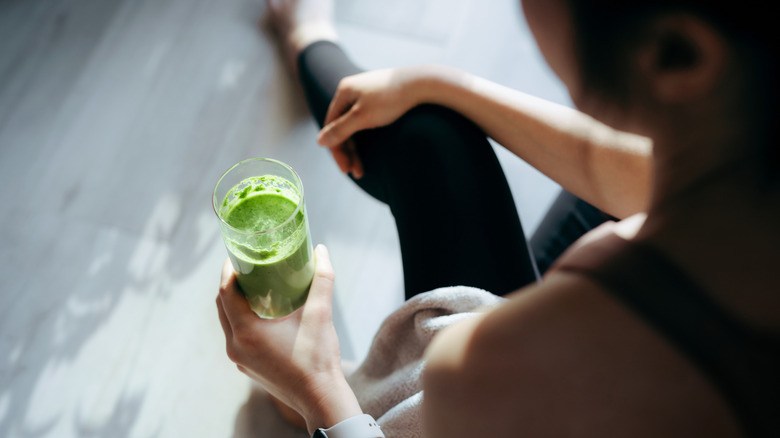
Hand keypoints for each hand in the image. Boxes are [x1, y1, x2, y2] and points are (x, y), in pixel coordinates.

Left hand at [216, 244, 361, 432]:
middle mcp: (236, 346)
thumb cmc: (319, 358)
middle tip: (246, 266)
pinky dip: (241, 320)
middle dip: (230, 283)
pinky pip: (235, 336)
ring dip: (234, 302)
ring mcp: (239, 359)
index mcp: (247, 332)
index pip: (226, 292)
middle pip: (222, 305)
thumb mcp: (321, 314)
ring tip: (252, 286)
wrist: (320, 398)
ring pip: (227, 322)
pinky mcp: (247, 367)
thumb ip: (322, 280)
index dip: (229, 270)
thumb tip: (321, 251)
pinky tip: (260, 313)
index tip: (238, 255)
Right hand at [318, 66, 430, 177]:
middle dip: (348, 151)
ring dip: (357, 147)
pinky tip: (371, 149)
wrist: (423, 83)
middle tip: (356, 172)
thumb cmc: (391, 99)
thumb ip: (340, 130)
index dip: (336, 149)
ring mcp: (366, 93)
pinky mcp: (379, 97)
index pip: (331, 125)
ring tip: (363, 168)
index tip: (345, 169)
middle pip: (342, 126)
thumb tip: (319, 142)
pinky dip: (366, 136)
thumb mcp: (362, 117)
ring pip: (354, 125)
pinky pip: (365, 121)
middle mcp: (352, 90)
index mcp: (343, 91)